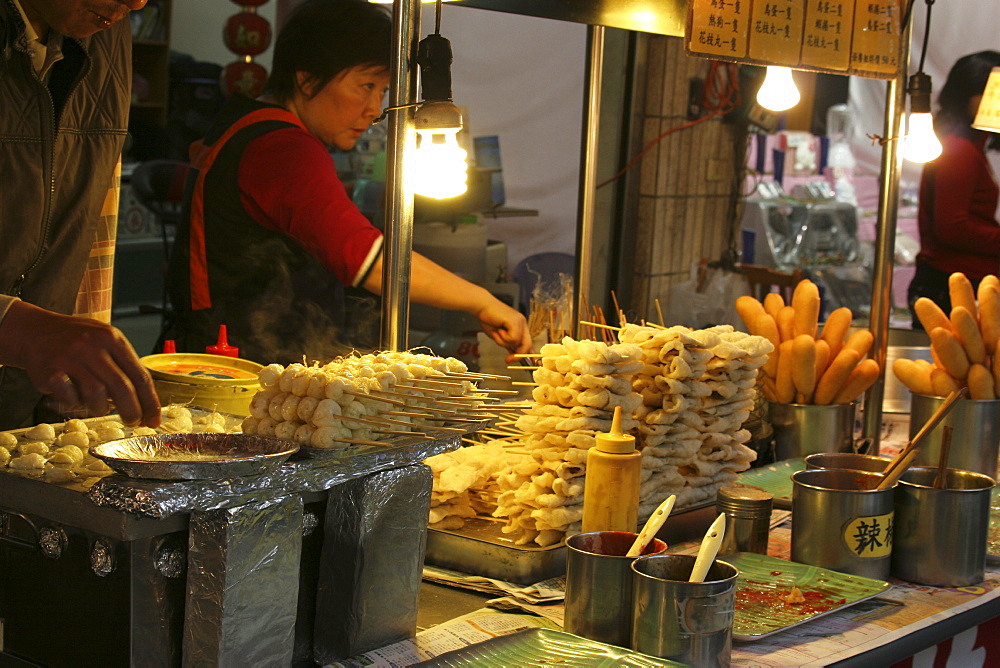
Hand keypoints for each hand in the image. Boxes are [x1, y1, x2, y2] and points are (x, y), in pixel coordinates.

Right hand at [0, 301, 160, 426]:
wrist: (34, 330)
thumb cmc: (75, 340)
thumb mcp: (105, 342)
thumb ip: (124, 368)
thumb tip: (146, 404)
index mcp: (112, 339)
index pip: (141, 376)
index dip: (150, 402)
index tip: (154, 419)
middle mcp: (93, 346)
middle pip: (122, 388)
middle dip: (132, 411)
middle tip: (133, 422)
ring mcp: (70, 358)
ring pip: (97, 395)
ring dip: (101, 408)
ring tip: (98, 406)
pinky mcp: (49, 371)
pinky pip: (70, 398)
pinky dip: (75, 404)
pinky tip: (74, 397)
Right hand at [475, 299, 533, 362]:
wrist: (481, 306)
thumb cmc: (488, 319)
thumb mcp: (499, 336)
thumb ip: (507, 344)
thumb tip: (513, 355)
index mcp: (520, 326)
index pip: (528, 342)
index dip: (529, 354)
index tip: (531, 363)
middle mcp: (522, 323)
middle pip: (527, 345)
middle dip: (517, 355)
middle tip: (508, 360)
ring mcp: (520, 322)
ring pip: (516, 342)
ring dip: (503, 341)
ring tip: (497, 332)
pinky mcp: (515, 321)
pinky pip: (512, 338)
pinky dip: (503, 337)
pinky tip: (498, 329)